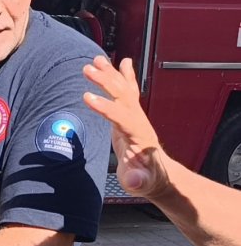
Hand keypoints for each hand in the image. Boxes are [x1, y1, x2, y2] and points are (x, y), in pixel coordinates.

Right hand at [83, 56, 169, 197]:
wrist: (158, 176)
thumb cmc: (147, 181)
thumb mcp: (140, 184)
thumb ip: (138, 181)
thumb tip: (135, 180)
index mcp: (139, 136)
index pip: (122, 117)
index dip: (106, 107)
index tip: (87, 97)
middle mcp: (139, 121)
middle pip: (123, 96)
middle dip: (106, 81)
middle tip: (87, 69)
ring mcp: (136, 116)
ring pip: (124, 89)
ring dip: (110, 74)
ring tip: (96, 60)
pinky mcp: (131, 115)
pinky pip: (128, 91)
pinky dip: (125, 75)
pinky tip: (122, 62)